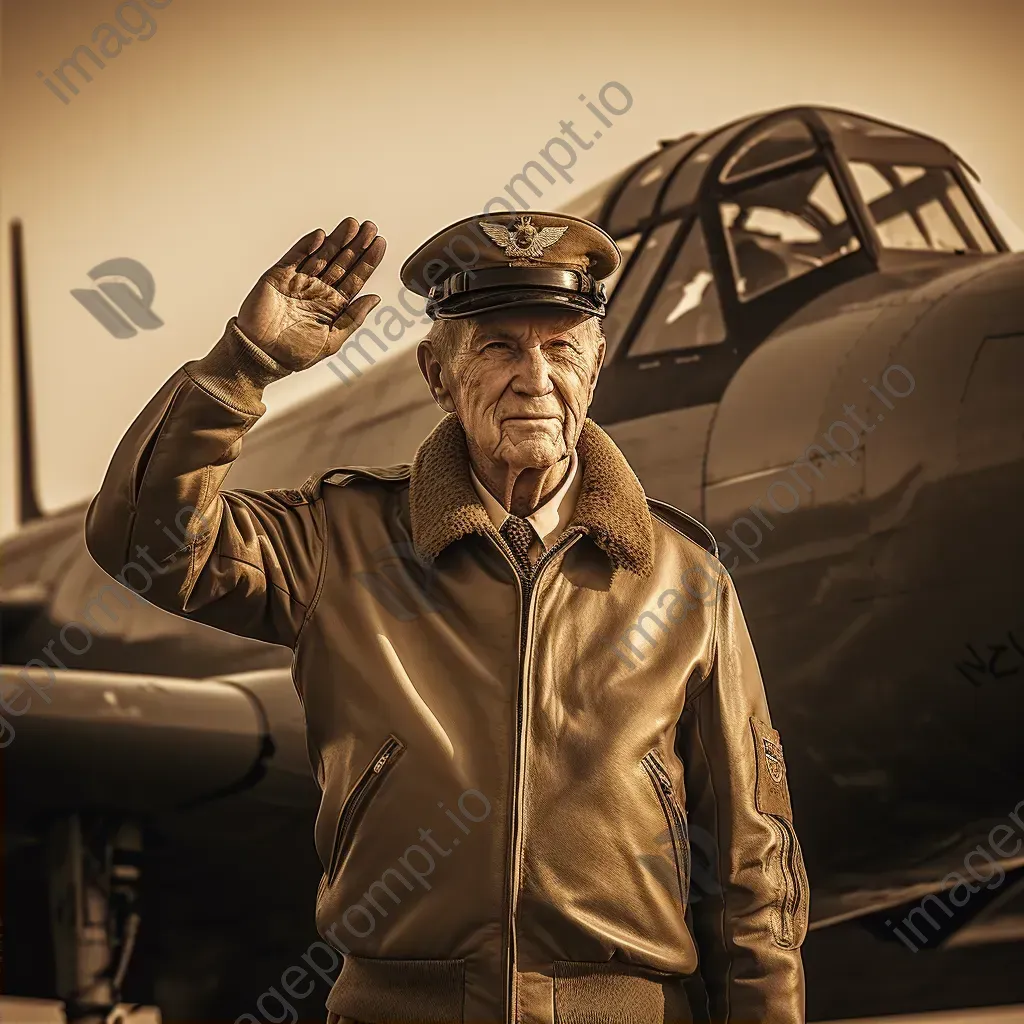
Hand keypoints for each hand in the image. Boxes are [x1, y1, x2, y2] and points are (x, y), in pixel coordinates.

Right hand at [236, 218, 385, 370]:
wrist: (260, 355)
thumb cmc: (294, 354)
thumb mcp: (332, 341)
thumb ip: (353, 319)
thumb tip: (375, 300)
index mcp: (333, 306)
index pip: (355, 279)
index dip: (367, 262)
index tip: (379, 244)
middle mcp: (318, 291)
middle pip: (342, 262)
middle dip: (356, 245)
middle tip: (370, 228)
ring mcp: (299, 282)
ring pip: (322, 255)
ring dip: (336, 240)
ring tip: (351, 225)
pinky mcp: (279, 276)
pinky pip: (295, 256)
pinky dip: (307, 245)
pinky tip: (321, 237)